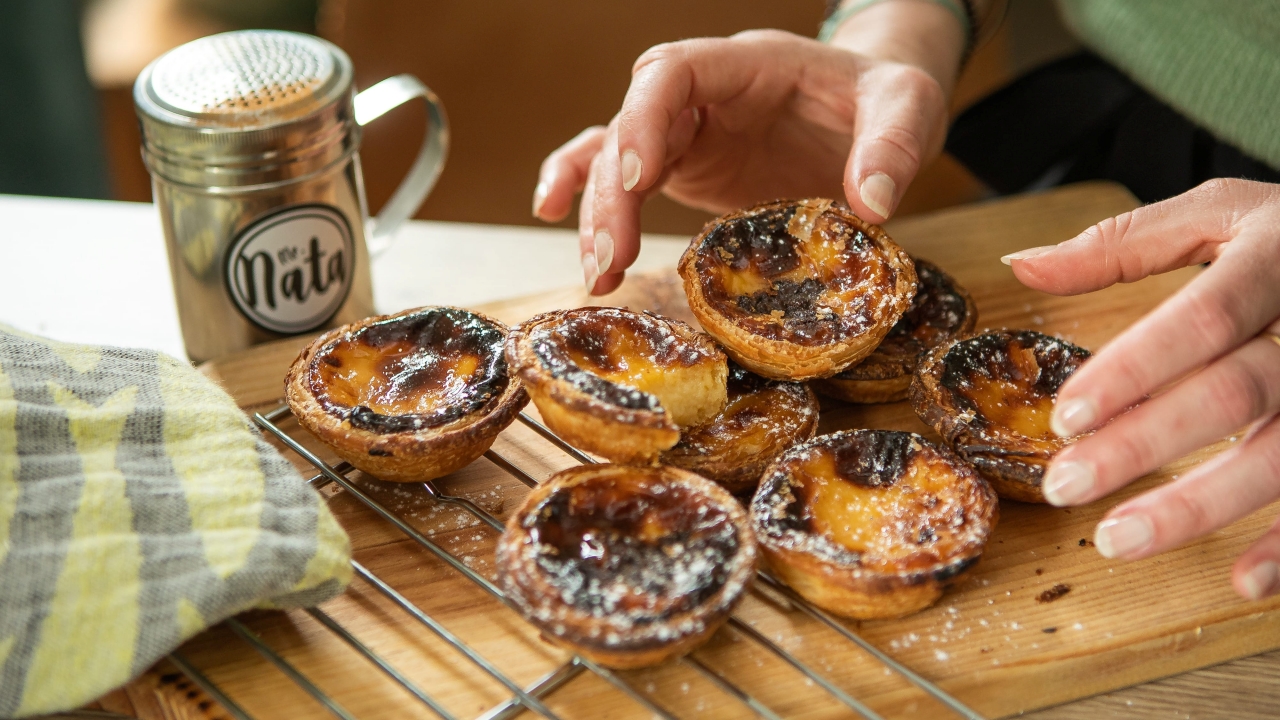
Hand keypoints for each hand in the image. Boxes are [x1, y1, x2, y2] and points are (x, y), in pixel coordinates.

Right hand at [534, 2, 966, 294]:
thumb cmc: (888, 96)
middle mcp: (704, 95)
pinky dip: (586, 193)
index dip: (647, 118)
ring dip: (599, 212)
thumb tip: (870, 205)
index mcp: (746, 64)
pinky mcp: (687, 167)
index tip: (644, 176)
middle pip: (630, 125)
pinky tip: (553, 216)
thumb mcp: (909, 107)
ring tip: (600, 274)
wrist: (878, 112)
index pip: (673, 72)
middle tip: (613, 257)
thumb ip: (892, 145)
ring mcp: (689, 132)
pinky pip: (621, 174)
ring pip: (615, 157)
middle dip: (614, 191)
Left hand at [1004, 178, 1279, 600]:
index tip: (1065, 417)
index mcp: (1276, 257)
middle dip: (1144, 444)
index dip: (1134, 370)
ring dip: (1200, 505)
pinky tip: (1243, 581)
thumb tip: (1021, 265)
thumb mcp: (1218, 216)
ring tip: (1118, 540)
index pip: (1202, 319)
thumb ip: (1124, 245)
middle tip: (1065, 485)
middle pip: (1235, 392)